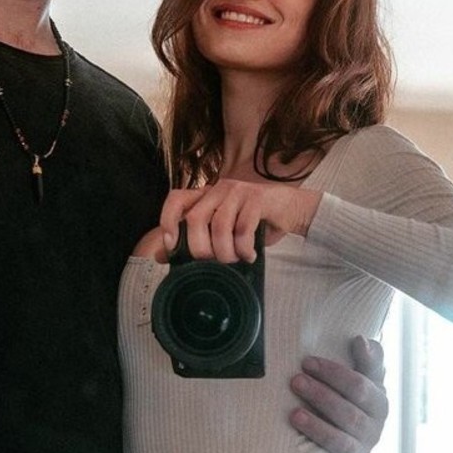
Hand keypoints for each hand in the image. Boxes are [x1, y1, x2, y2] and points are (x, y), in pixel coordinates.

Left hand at [161, 180, 321, 263]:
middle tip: (212, 262)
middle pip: (195, 218)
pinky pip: (243, 228)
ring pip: (220, 225)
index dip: (168, 221)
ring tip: (234, 260)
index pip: (176, 199)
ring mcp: (238, 191)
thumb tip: (161, 255)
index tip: (171, 245)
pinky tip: (249, 255)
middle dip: (200, 248)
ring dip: (225, 251)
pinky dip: (244, 248)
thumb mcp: (222, 233)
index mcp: (206, 196)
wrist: (291, 210)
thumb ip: (195, 240)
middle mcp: (218, 189)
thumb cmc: (254, 224)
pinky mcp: (257, 198)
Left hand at [289, 336, 387, 452]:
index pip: (358, 383)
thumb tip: (362, 340)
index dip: (333, 372)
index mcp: (378, 398)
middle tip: (295, 381)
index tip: (308, 361)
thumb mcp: (362, 376)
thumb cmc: (351, 397)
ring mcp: (364, 446)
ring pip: (343, 438)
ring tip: (294, 414)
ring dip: (318, 427)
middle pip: (348, 410)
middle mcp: (375, 423)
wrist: (354, 435)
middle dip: (320, 394)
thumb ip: (366, 359)